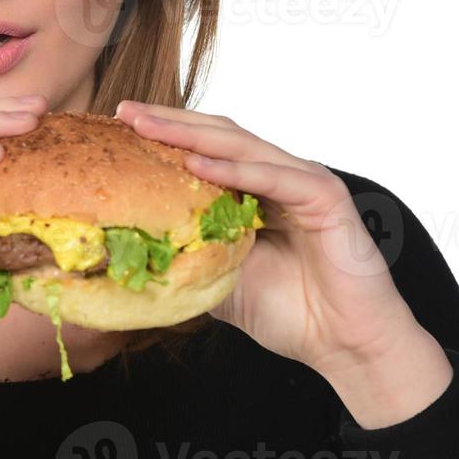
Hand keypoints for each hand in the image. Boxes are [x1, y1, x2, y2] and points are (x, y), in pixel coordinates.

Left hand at [114, 100, 452, 427]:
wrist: (342, 346)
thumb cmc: (287, 312)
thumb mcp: (217, 277)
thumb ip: (185, 253)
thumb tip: (127, 250)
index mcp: (253, 189)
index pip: (202, 149)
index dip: (162, 136)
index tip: (117, 127)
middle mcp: (277, 176)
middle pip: (217, 136)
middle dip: (168, 122)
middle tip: (124, 112)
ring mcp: (302, 182)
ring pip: (241, 146)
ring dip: (191, 134)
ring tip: (148, 126)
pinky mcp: (325, 197)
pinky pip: (274, 176)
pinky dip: (236, 168)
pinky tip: (197, 162)